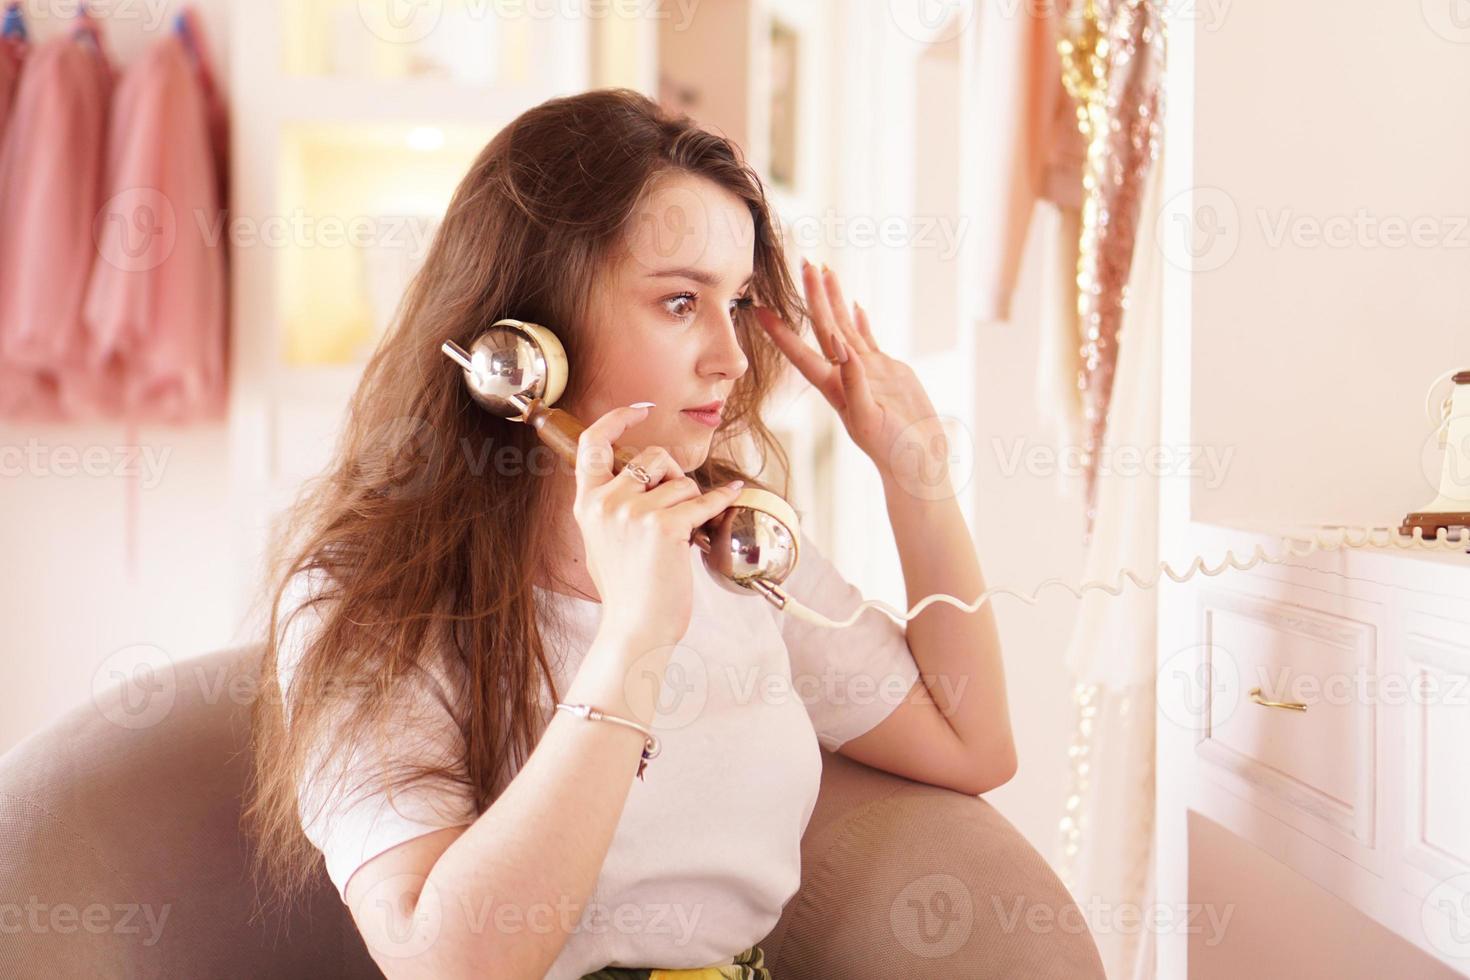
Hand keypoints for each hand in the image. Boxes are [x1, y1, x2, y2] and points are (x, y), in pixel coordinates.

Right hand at [572, 404, 745, 650]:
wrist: (636, 629)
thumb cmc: (626, 590)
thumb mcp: (601, 539)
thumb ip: (612, 504)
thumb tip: (639, 473)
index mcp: (587, 503)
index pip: (594, 443)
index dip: (618, 419)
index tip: (640, 409)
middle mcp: (607, 501)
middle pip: (653, 456)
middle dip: (673, 474)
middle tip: (676, 505)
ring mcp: (634, 513)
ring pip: (681, 481)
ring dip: (691, 501)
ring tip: (683, 532)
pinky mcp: (665, 527)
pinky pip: (703, 500)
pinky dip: (721, 499)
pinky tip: (732, 493)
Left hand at [753, 260, 951, 490]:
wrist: (917, 462)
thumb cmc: (893, 450)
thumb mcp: (870, 419)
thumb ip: (856, 386)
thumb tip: (842, 351)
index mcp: (835, 387)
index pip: (801, 352)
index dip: (780, 331)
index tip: (759, 308)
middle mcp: (845, 374)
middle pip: (824, 327)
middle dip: (814, 296)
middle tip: (805, 262)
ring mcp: (866, 371)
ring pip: (846, 326)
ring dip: (835, 299)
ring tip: (825, 270)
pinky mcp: (887, 372)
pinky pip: (870, 339)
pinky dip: (862, 321)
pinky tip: (856, 304)